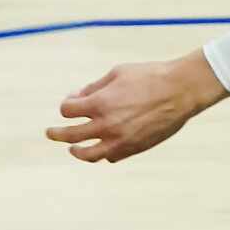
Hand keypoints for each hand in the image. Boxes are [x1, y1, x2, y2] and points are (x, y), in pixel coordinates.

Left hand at [47, 54, 225, 163]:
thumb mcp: (116, 73)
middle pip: (71, 135)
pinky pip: (111, 157)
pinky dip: (103, 154)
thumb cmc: (148, 76)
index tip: (71, 102)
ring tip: (72, 148)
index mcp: (99, 103)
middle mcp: (107, 124)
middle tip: (49, 133)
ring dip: (77, 151)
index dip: (67, 106)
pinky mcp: (135, 148)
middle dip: (57, 133)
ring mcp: (120, 140)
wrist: (180, 90)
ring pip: (89, 154)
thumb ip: (94, 87)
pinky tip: (100, 149)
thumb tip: (77, 97)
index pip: (67, 110)